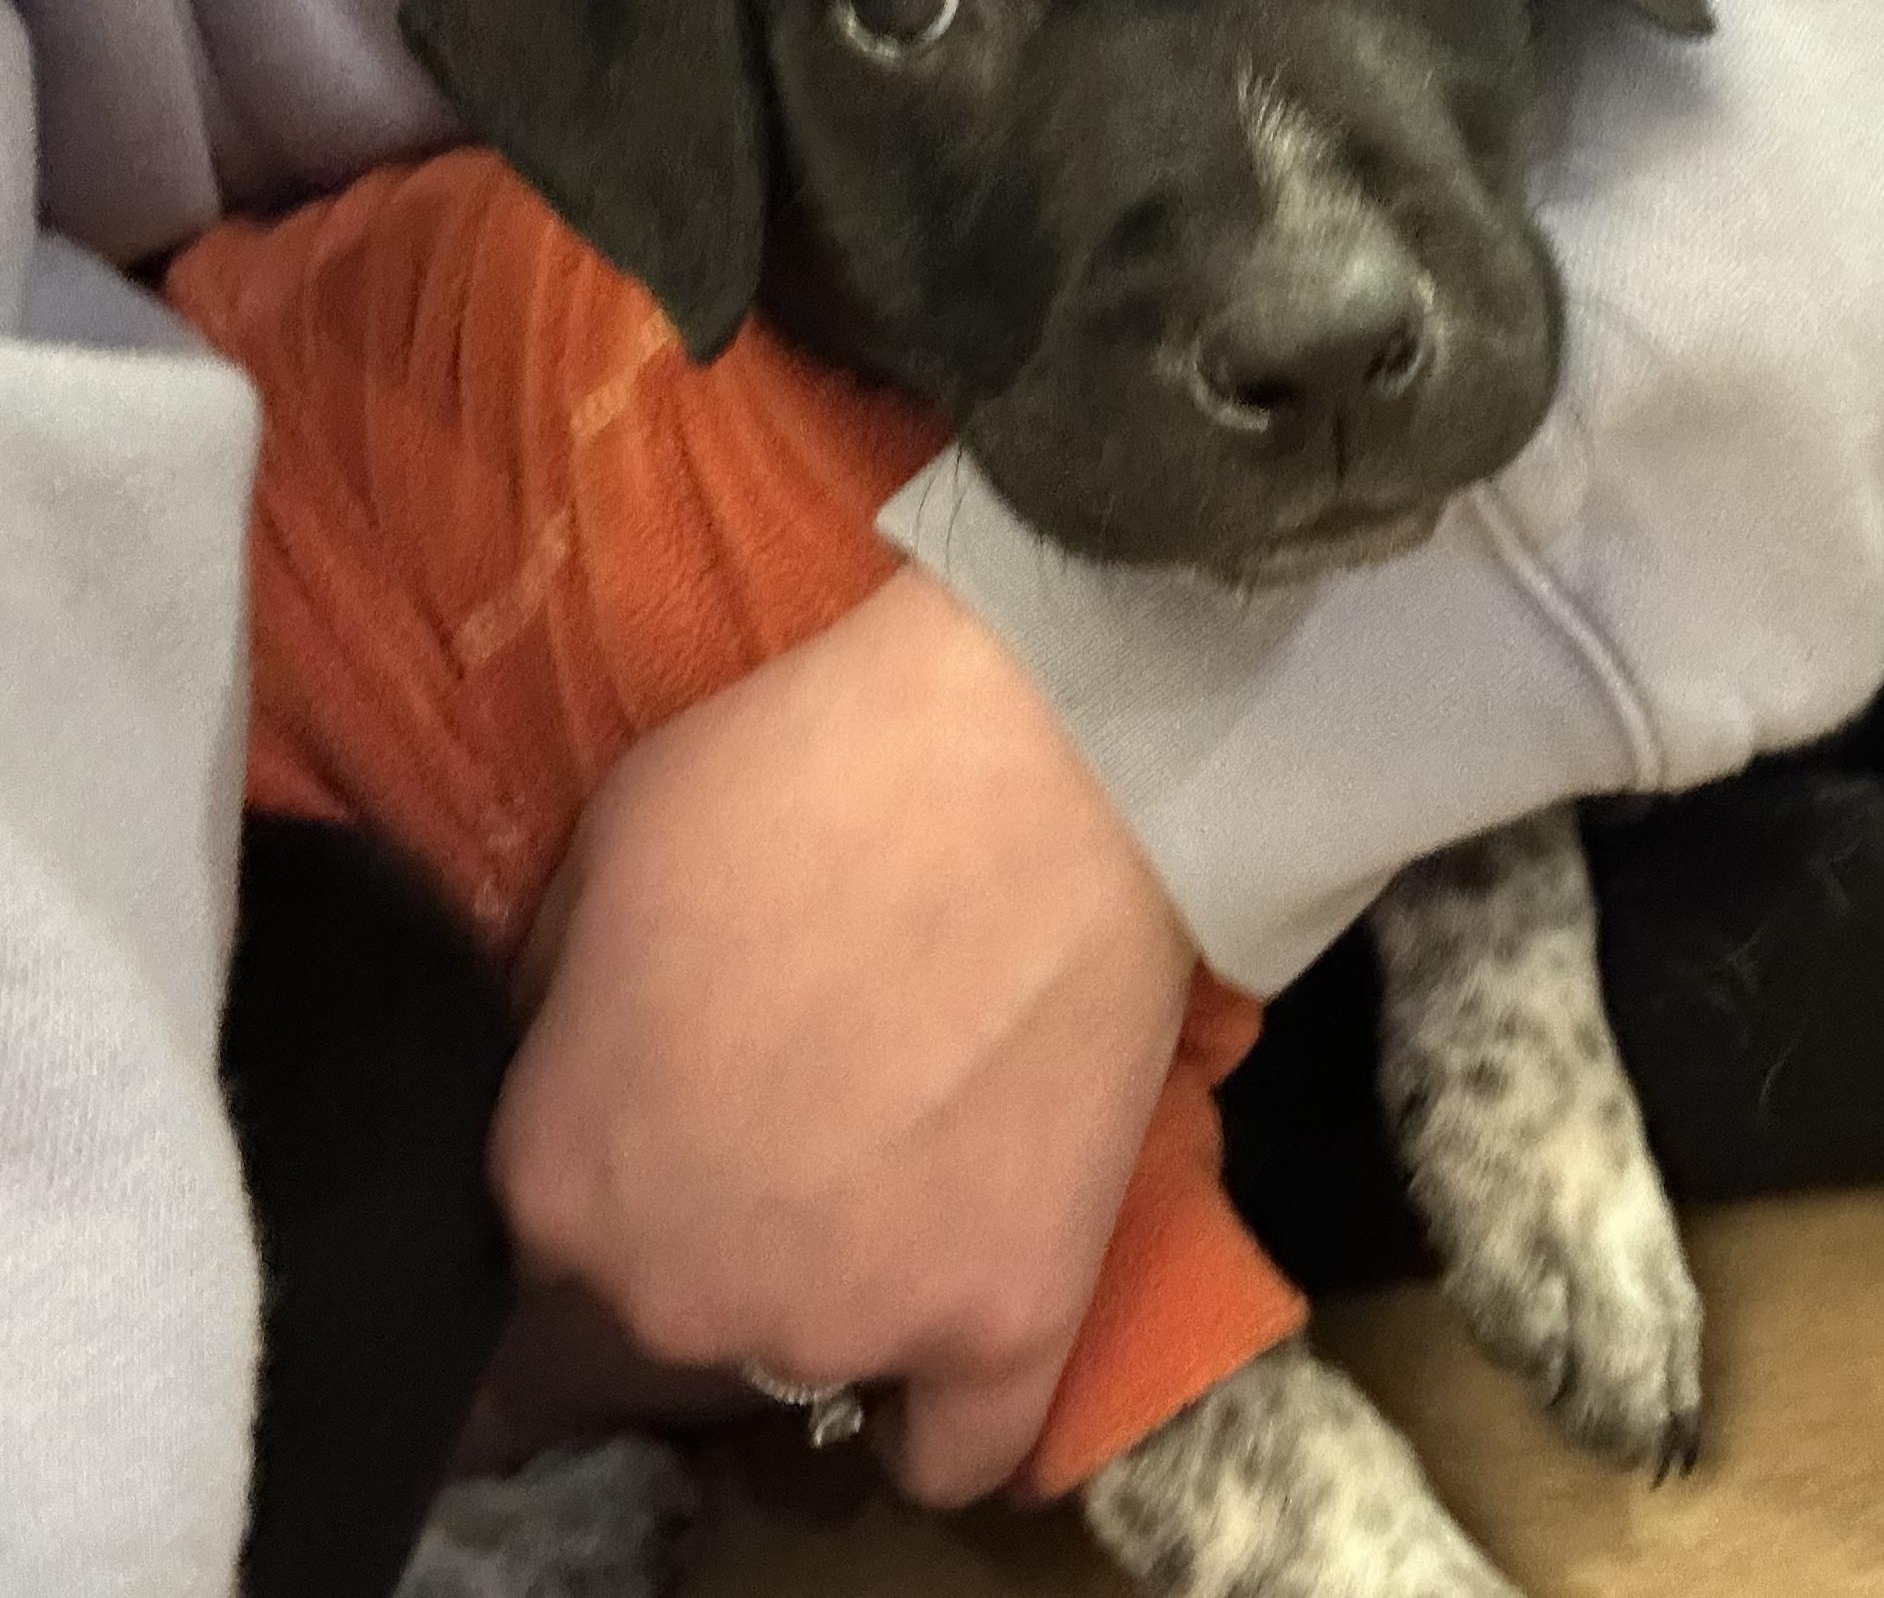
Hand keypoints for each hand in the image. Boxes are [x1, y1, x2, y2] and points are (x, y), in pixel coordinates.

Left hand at [489, 567, 1196, 1504]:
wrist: (1037, 756)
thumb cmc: (803, 771)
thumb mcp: (604, 852)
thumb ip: (556, 1008)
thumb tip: (558, 1069)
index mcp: (556, 1176)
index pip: (527, 1245)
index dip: (595, 1172)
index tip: (642, 1133)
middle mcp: (677, 1292)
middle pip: (658, 1318)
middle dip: (698, 1234)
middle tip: (777, 1114)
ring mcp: (847, 1326)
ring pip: (797, 1357)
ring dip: (824, 1286)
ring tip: (890, 1151)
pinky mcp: (1003, 1327)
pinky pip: (954, 1446)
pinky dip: (946, 1401)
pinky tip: (949, 1311)